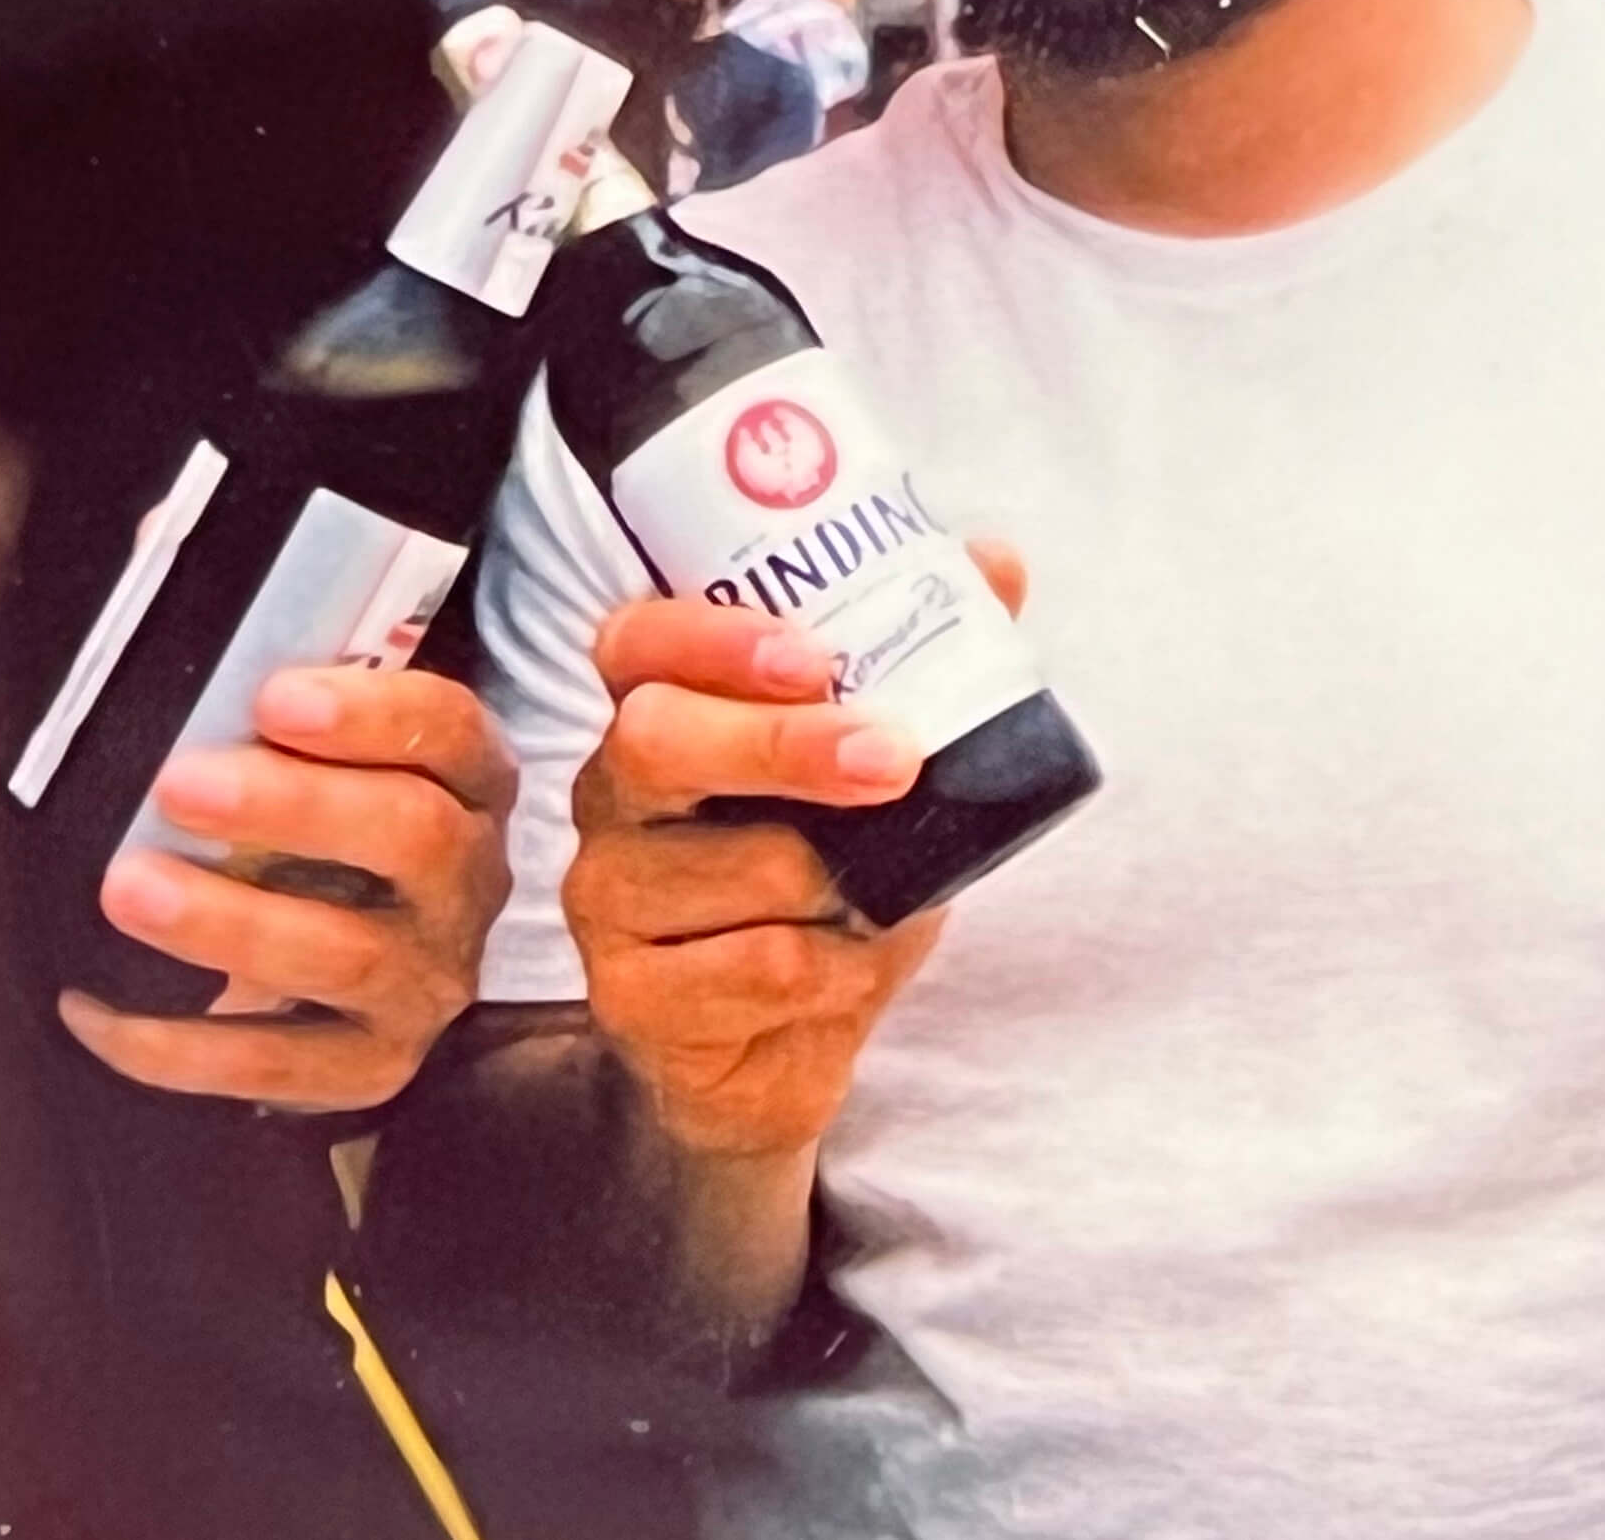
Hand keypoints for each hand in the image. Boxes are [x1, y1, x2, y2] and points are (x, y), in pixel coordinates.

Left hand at [59, 666, 516, 1113]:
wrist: (378, 959)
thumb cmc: (332, 827)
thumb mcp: (341, 759)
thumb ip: (292, 728)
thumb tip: (188, 703)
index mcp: (470, 782)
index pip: (449, 731)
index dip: (369, 715)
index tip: (272, 700)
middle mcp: (468, 881)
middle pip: (411, 836)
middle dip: (294, 807)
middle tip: (181, 786)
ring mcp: (427, 981)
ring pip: (345, 953)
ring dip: (228, 921)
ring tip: (130, 888)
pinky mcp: (373, 1066)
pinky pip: (276, 1066)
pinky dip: (178, 1044)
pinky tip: (95, 1008)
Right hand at [565, 544, 1024, 1163]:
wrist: (790, 1046)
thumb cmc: (828, 878)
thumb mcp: (880, 769)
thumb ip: (925, 659)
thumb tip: (997, 559)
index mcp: (659, 709)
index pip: (635, 640)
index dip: (710, 636)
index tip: (814, 655)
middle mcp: (611, 793)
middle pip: (653, 739)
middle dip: (780, 745)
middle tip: (893, 759)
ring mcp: (606, 896)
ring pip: (716, 869)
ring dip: (828, 881)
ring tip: (871, 892)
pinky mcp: (628, 997)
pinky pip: (749, 971)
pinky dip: (827, 968)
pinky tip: (840, 964)